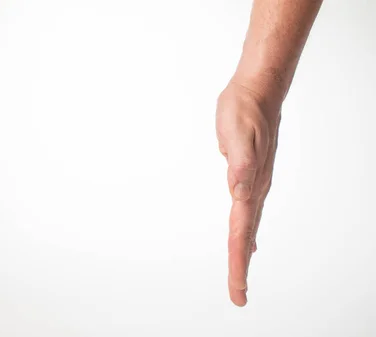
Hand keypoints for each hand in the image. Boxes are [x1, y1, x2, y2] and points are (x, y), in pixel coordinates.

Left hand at [216, 80, 281, 306]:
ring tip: (241, 276)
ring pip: (248, 227)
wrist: (257, 90)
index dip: (238, 261)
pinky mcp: (249, 174)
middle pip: (246, 236)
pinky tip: (249, 241)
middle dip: (240, 267)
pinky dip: (246, 233)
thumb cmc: (244, 109)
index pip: (241, 231)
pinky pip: (247, 212)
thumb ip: (238, 163)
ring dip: (244, 253)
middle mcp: (254, 188)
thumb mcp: (237, 133)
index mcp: (250, 185)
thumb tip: (237, 190)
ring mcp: (254, 183)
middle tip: (238, 297)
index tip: (237, 288)